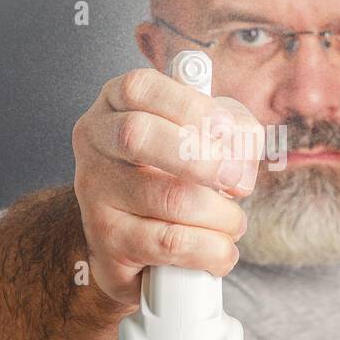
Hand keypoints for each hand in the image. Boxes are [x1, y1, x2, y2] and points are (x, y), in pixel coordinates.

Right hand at [72, 67, 263, 305]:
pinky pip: (171, 243)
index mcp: (115, 105)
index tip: (227, 130)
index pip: (140, 88)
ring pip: (170, 198)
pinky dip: (211, 250)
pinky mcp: (107, 241)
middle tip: (236, 180)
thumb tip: (244, 147)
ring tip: (232, 223)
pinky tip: (219, 250)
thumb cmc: (172, 178)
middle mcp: (96, 144)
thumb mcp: (197, 139)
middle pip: (138, 136)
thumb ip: (227, 130)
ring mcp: (95, 194)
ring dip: (221, 216)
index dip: (190, 106)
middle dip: (203, 159)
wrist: (130, 242)